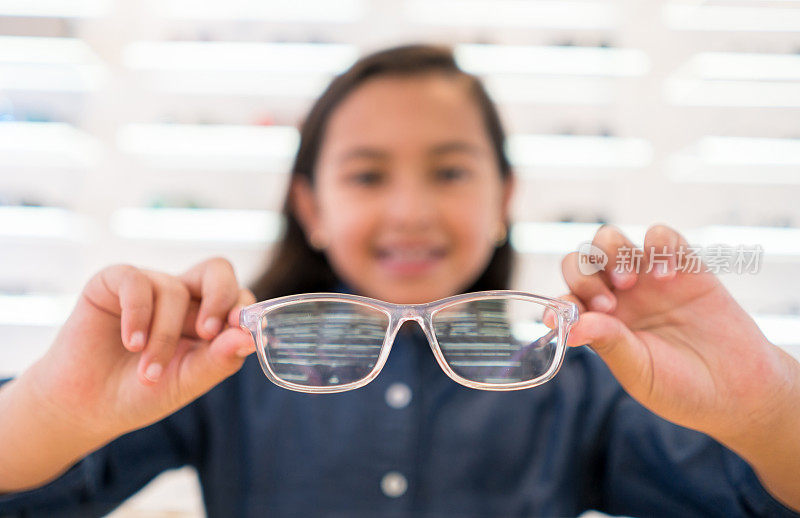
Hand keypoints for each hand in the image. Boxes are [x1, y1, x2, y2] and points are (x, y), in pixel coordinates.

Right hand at [28, 258, 255, 440]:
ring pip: (174, 290)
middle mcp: (183, 296)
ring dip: (164, 337)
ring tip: (149, 373)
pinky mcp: (113, 282)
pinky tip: (131, 344)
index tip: (240, 330)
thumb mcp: (186, 382)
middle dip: (219, 297)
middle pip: (217, 270)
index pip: (237, 296)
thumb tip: (250, 339)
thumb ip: (218, 361)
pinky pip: (136, 282)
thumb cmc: (141, 393)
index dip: (242, 308)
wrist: (85, 407)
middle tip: (207, 332)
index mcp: (207, 317)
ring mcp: (149, 286)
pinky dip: (138, 315)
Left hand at [558, 224, 798, 442]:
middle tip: (608, 304)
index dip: (559, 303)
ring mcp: (647, 278)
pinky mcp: (683, 265)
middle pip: (580, 261)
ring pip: (610, 240)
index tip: (561, 317)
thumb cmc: (682, 388)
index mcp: (600, 324)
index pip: (566, 299)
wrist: (739, 390)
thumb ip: (608, 343)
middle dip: (583, 275)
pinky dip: (656, 245)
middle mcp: (617, 296)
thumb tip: (569, 326)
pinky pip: (660, 236)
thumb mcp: (639, 372)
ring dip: (611, 253)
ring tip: (630, 284)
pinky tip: (666, 275)